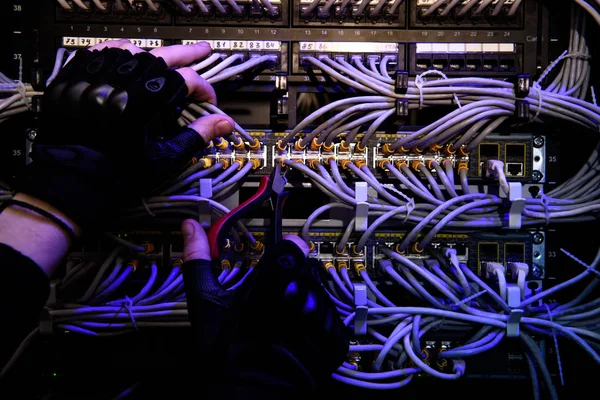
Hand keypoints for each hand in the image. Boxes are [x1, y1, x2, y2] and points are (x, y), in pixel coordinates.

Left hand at [17, 39, 233, 229]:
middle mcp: (122, 80)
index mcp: (146, 99)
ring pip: (133, 51)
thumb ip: (197, 135)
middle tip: (203, 51)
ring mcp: (97, 75)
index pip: (187, 80)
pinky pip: (100, 51)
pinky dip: (117, 51)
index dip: (204, 90)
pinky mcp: (76, 78)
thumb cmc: (120, 172)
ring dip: (154, 56)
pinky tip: (127, 54)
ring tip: (166, 59)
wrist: (75, 179)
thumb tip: (224, 122)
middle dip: (188, 55)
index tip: (207, 101)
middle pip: (163, 56)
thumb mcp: (165, 157)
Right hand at [181, 219, 348, 386]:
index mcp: (271, 282)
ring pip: (320, 292)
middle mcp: (302, 297)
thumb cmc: (225, 354)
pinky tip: (299, 336)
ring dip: (306, 302)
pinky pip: (333, 317)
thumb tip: (191, 227)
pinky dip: (319, 325)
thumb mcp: (206, 304)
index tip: (278, 261)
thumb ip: (200, 260)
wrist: (247, 398)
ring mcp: (323, 319)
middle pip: (305, 269)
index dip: (285, 252)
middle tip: (273, 304)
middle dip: (291, 282)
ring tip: (284, 323)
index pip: (292, 245)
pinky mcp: (337, 340)